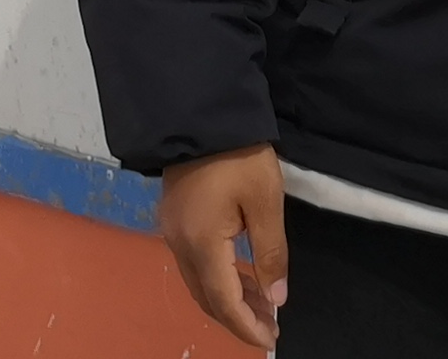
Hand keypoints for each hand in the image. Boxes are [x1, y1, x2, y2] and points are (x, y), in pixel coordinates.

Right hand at [155, 144, 290, 349]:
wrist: (202, 111)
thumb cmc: (239, 155)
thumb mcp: (266, 201)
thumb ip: (271, 254)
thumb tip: (276, 298)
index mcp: (202, 244)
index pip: (224, 301)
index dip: (247, 326)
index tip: (271, 340)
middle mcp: (180, 244)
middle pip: (206, 297)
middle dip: (238, 317)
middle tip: (269, 325)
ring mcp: (172, 230)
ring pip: (198, 282)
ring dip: (228, 298)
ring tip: (261, 303)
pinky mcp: (173, 217)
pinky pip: (193, 263)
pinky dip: (217, 278)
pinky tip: (239, 274)